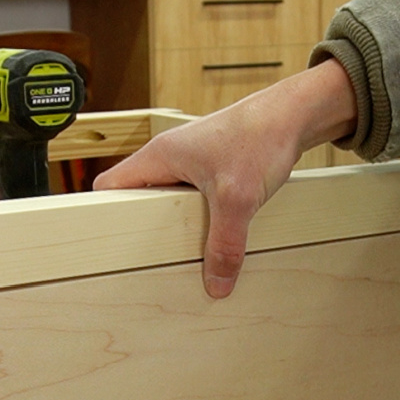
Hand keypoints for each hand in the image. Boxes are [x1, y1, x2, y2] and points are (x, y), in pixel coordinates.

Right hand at [94, 59, 357, 297]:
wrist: (294, 115)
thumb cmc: (260, 137)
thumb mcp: (238, 199)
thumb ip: (225, 244)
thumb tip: (217, 284)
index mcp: (159, 157)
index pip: (109, 187)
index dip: (105, 215)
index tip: (114, 245)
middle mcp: (169, 158)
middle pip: (137, 198)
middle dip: (144, 228)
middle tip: (153, 257)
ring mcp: (190, 162)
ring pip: (167, 200)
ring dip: (175, 225)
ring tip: (183, 251)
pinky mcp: (212, 168)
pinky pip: (192, 199)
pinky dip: (198, 218)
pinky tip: (212, 235)